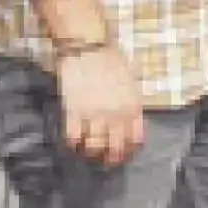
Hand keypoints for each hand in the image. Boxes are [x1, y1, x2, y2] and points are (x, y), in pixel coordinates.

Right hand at [55, 45, 145, 167]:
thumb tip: (129, 120)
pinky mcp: (73, 112)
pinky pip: (73, 137)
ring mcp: (94, 115)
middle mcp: (115, 115)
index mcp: (132, 107)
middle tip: (107, 161)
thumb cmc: (112, 59)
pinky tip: (73, 144)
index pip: (135, 139)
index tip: (125, 154)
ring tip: (89, 154)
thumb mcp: (131, 82)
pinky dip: (73, 144)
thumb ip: (130, 103)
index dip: (130, 150)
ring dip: (91, 153)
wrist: (88, 46)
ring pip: (94, 147)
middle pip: (115, 148)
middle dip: (112, 158)